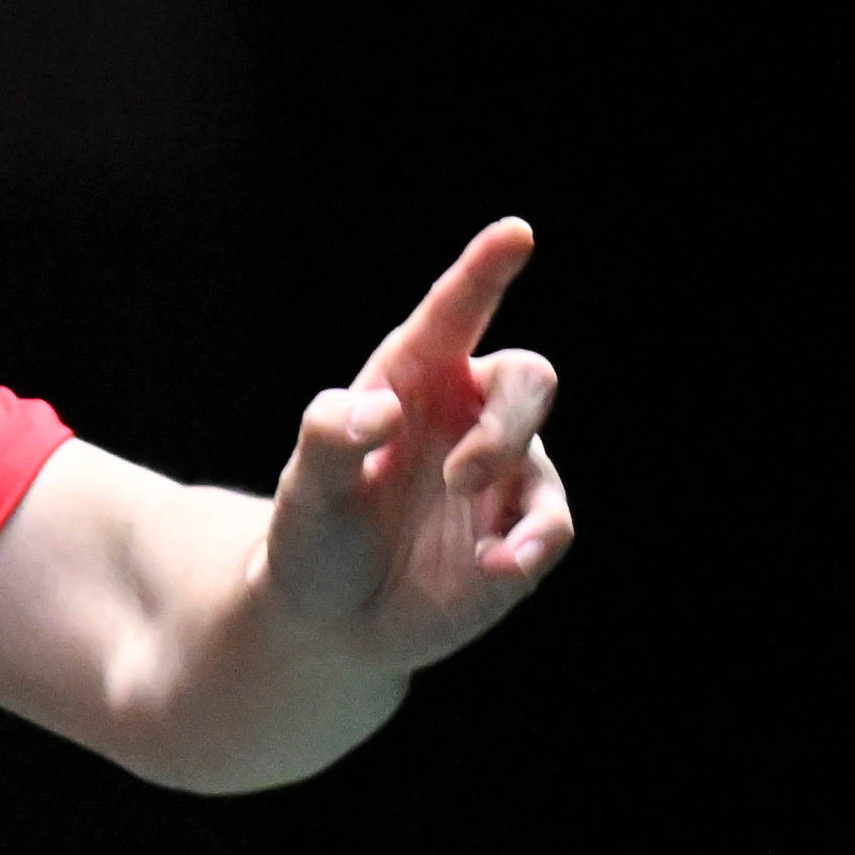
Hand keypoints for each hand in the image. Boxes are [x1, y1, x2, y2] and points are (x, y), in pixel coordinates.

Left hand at [266, 217, 574, 668]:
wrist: (326, 620)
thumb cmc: (312, 535)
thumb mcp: (305, 491)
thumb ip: (329, 441)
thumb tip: (377, 412)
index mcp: (412, 382)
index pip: (453, 316)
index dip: (483, 273)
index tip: (514, 233)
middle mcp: (467, 416)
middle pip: (527, 379)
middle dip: (508, 420)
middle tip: (460, 474)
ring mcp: (502, 474)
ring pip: (539, 456)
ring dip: (515, 492)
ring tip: (480, 541)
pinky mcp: (519, 532)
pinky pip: (548, 527)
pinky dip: (527, 546)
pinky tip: (493, 568)